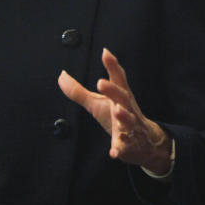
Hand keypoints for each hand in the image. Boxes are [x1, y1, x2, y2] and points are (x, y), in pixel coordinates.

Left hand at [58, 48, 171, 173]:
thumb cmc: (116, 118)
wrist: (143, 143)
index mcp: (120, 96)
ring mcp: (131, 127)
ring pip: (130, 121)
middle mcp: (127, 109)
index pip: (118, 79)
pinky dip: (121, 149)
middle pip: (123, 97)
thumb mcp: (97, 103)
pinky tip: (114, 152)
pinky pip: (126, 147)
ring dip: (124, 117)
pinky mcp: (130, 145)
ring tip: (117, 112)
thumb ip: (79, 91)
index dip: (112, 65)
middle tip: (101, 83)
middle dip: (114, 90)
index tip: (105, 52)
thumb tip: (61, 75)